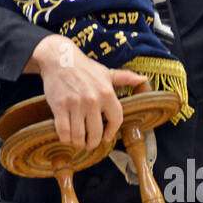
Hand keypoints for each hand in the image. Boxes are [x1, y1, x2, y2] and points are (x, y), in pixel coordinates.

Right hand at [25, 34, 147, 150]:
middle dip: (93, 143)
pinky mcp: (59, 106)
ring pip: (79, 135)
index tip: (107, 137)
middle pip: (96, 132)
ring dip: (79, 143)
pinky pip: (64, 131)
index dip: (112, 132)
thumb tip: (143, 79)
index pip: (116, 119)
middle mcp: (93, 100)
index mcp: (107, 93)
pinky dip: (66, 139)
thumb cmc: (84, 67)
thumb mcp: (106, 72)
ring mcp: (75, 104)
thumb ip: (124, 78)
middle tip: (90, 144)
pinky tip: (67, 138)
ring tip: (79, 143)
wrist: (59, 58)